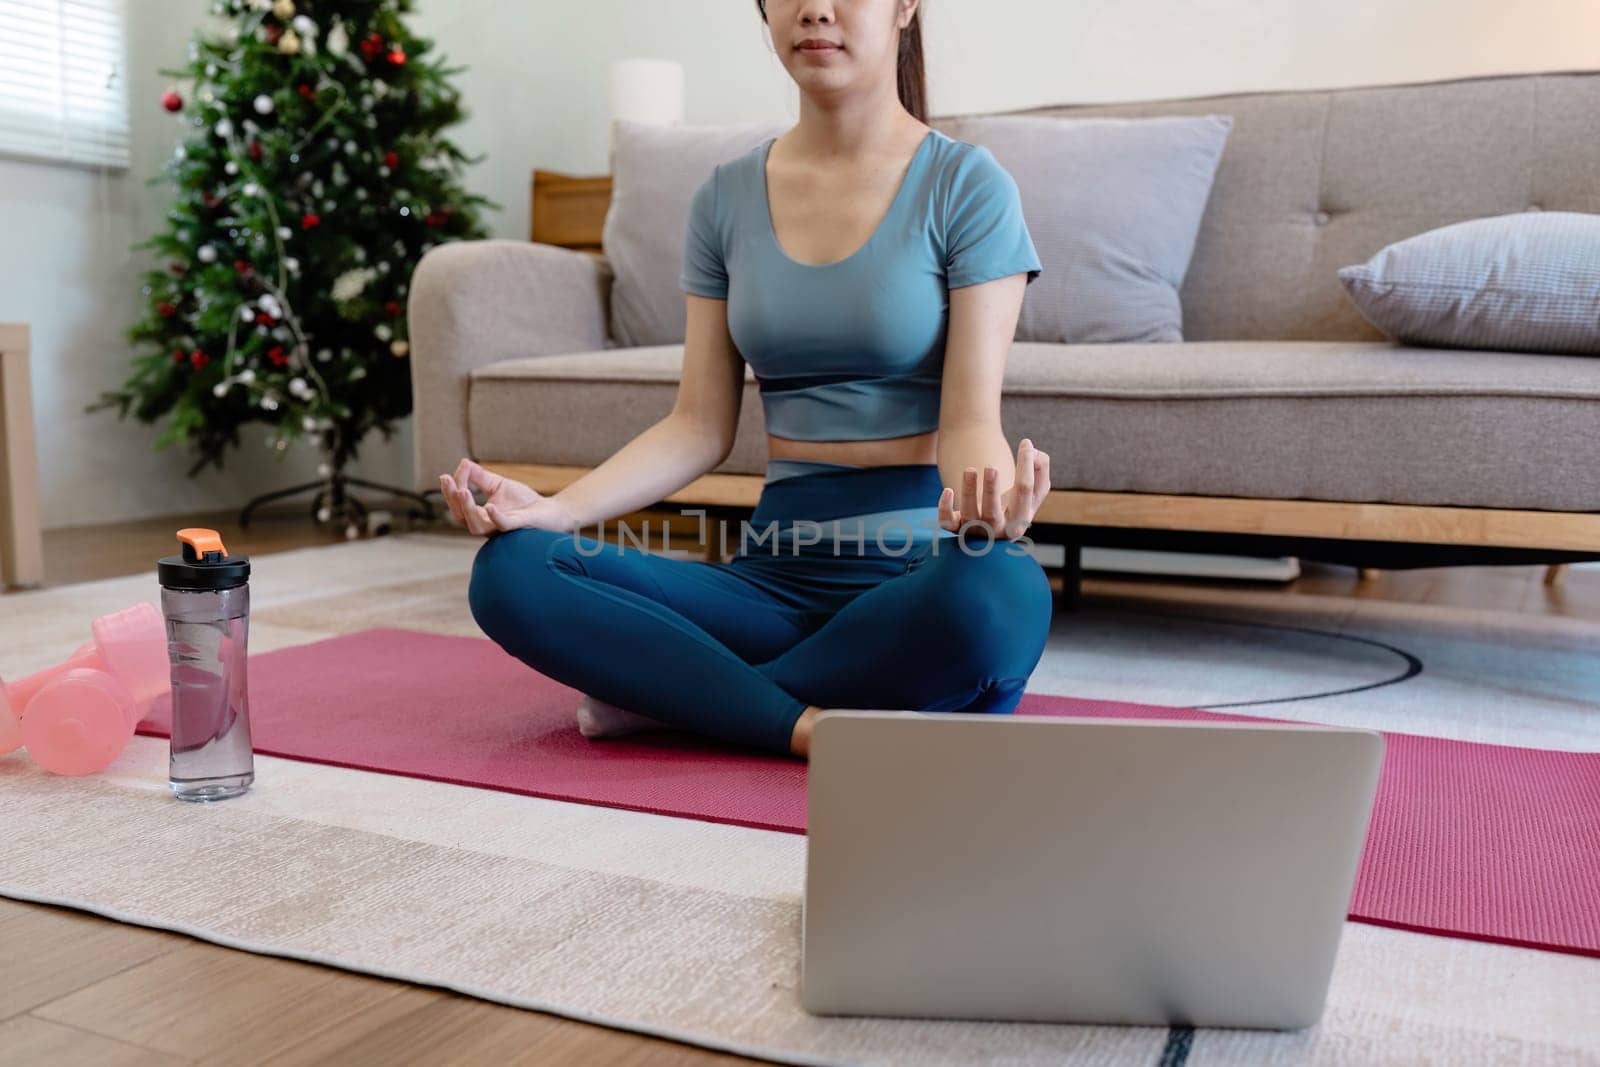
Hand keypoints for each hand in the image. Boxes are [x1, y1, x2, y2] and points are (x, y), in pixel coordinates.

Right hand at [439, 458, 577, 536]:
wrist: (549, 511)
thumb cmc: (523, 501)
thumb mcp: (498, 484)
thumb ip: (480, 476)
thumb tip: (463, 462)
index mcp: (480, 515)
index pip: (458, 506)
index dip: (450, 492)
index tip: (446, 476)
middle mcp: (487, 525)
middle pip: (462, 517)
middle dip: (453, 500)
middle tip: (449, 482)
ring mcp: (501, 528)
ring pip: (476, 526)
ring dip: (468, 509)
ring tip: (463, 491)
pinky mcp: (517, 526)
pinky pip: (503, 526)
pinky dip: (495, 517)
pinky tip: (490, 506)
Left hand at [938, 439, 1049, 541]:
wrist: (995, 527)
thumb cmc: (1016, 503)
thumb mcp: (1035, 489)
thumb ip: (1041, 468)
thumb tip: (1033, 452)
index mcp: (1021, 519)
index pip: (1025, 493)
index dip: (1026, 466)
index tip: (1026, 443)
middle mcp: (998, 529)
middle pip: (993, 512)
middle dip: (991, 490)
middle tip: (991, 467)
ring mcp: (976, 530)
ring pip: (969, 514)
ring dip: (968, 491)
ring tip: (970, 469)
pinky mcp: (956, 527)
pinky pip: (947, 522)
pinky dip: (945, 508)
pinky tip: (948, 490)